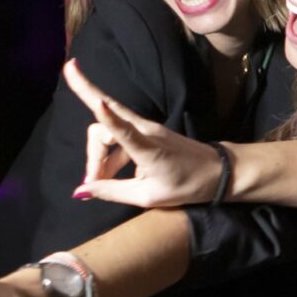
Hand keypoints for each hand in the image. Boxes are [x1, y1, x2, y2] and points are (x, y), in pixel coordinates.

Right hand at [65, 59, 222, 206]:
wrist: (217, 170)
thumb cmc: (187, 185)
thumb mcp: (148, 196)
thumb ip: (112, 191)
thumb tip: (79, 191)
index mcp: (149, 148)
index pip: (122, 129)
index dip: (106, 115)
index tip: (96, 99)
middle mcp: (145, 131)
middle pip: (103, 127)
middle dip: (91, 152)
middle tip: (91, 181)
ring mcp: (146, 128)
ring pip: (108, 132)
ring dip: (99, 156)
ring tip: (99, 183)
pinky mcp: (146, 131)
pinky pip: (119, 136)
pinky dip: (110, 156)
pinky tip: (110, 177)